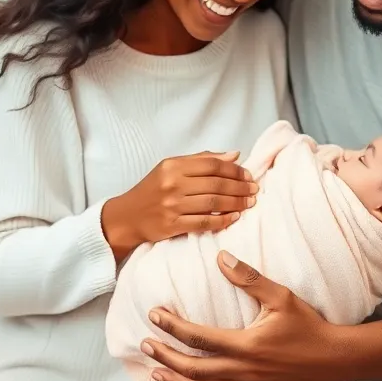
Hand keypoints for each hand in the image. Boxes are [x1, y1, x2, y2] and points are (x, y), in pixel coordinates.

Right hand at [102, 152, 257, 258]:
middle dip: (240, 187)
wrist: (127, 216)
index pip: (212, 164)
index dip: (234, 170)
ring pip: (213, 202)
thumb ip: (202, 160)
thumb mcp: (171, 168)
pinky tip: (234, 218)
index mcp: (173, 166)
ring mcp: (172, 205)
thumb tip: (235, 155)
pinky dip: (222, 220)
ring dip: (236, 203)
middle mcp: (172, 184)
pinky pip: (204, 222)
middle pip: (216, 183)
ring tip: (249, 203)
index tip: (248, 175)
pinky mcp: (172, 225)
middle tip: (254, 190)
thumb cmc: (152, 190)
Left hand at [143, 251, 347, 380]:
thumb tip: (221, 258)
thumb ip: (249, 279)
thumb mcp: (281, 297)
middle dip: (164, 356)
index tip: (154, 314)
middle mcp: (241, 370)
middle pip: (191, 368)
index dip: (172, 326)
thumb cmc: (308, 325)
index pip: (198, 337)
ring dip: (175, 378)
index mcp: (245, 346)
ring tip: (155, 370)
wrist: (331, 359)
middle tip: (144, 344)